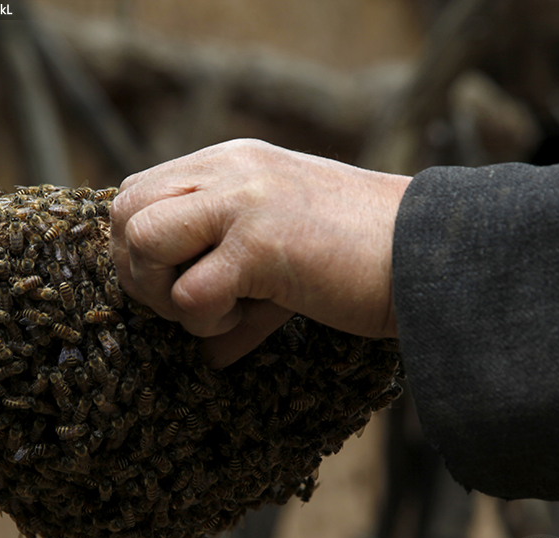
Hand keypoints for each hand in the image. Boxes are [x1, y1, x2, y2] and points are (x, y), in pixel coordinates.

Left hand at [110, 139, 410, 366]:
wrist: (434, 254)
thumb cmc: (363, 259)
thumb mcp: (285, 253)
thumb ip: (235, 285)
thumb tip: (209, 354)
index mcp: (230, 162)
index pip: (137, 194)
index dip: (139, 250)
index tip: (178, 284)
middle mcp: (229, 170)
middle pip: (124, 213)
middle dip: (139, 272)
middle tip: (186, 302)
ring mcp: (243, 201)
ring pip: (142, 240)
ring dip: (162, 292)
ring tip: (214, 309)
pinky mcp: (261, 244)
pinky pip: (188, 293)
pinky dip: (206, 323)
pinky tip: (248, 320)